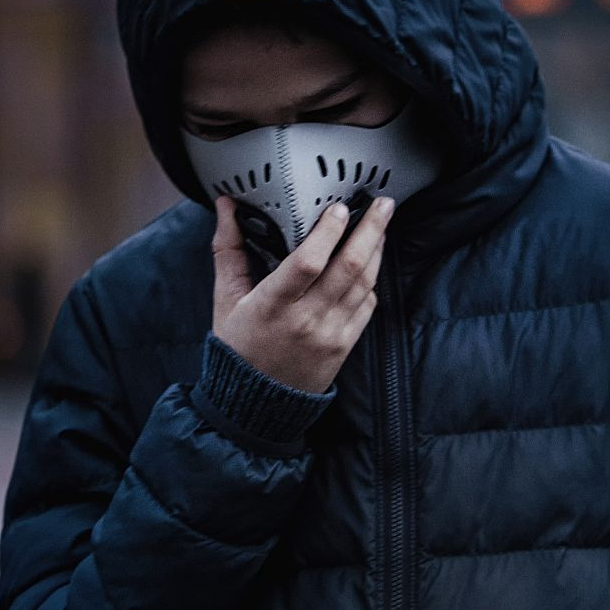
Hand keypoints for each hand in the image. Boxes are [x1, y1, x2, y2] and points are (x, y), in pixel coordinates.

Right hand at [211, 194, 393, 392]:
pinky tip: (370, 261)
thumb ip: (229, 249)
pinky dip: (371, 280)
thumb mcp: (226, 299)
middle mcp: (305, 320)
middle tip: (383, 204)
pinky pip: (367, 305)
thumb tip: (225, 205)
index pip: (307, 263)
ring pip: (364, 283)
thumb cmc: (238, 347)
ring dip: (376, 250)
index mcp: (271, 306)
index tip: (339, 208)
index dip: (327, 232)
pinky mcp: (346, 345)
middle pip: (348, 268)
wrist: (257, 405)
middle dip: (371, 230)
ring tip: (381, 224)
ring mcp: (330, 334)